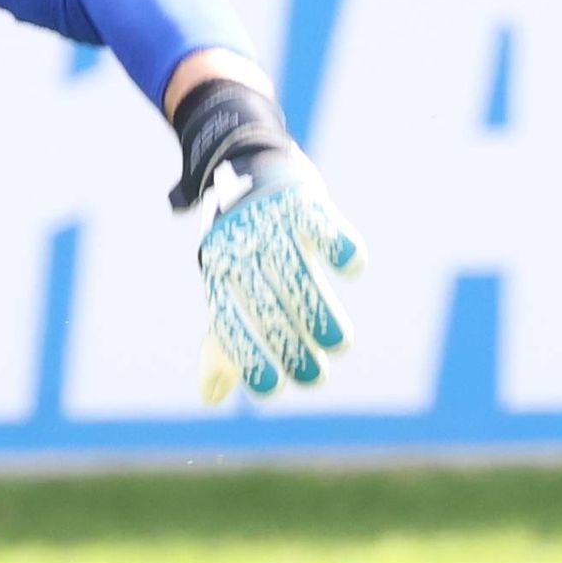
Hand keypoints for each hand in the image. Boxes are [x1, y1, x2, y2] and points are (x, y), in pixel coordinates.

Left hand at [193, 141, 361, 405]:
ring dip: (318, 309)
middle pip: (266, 303)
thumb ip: (223, 342)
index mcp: (220, 274)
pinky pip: (319, 220)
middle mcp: (241, 249)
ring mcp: (271, 222)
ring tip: (339, 345)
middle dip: (290, 345)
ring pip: (295, 270)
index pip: (229, 321)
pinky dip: (337, 240)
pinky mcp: (300, 198)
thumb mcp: (227, 288)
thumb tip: (209, 398)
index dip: (248, 356)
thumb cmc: (242, 245)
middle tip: (315, 376)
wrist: (245, 164)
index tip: (272, 390)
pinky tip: (352, 266)